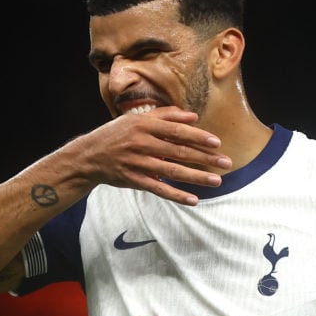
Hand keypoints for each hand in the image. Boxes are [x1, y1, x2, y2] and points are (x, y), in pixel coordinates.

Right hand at [69, 106, 231, 204]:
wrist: (89, 156)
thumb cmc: (117, 134)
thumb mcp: (137, 119)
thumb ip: (165, 116)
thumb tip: (193, 117)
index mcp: (144, 125)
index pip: (176, 131)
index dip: (197, 137)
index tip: (217, 142)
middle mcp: (142, 143)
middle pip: (179, 151)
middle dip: (205, 158)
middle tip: (226, 162)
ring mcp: (138, 163)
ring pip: (173, 171)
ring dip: (197, 177)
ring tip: (217, 180)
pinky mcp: (135, 180)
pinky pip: (159, 189)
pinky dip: (177, 195)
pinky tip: (194, 200)